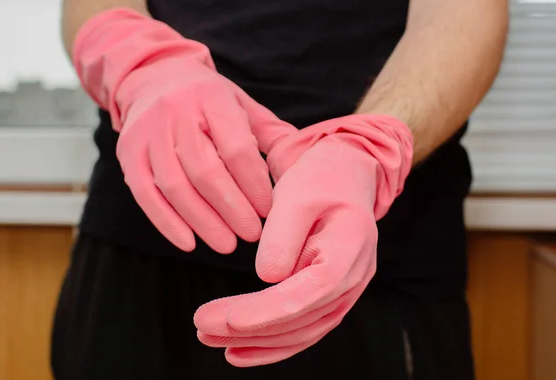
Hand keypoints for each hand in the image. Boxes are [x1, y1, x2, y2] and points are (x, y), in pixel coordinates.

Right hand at [73, 9, 294, 252]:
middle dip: (233, 210)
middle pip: (205, 172)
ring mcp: (147, 132)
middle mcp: (175, 111)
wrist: (154, 76)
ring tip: (227, 244)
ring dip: (203, 223)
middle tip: (252, 234)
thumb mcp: (240, 103)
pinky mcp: (127, 152)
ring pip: (175, 187)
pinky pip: (145, 194)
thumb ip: (268, 134)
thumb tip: (297, 171)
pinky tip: (189, 242)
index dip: (254, 186)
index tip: (268, 210)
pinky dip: (167, 223)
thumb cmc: (206, 98)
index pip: (237, 149)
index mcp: (211, 97)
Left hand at [194, 115, 412, 365]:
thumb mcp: (297, 194)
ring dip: (255, 340)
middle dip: (251, 328)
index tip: (229, 318)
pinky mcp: (327, 297)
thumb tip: (266, 278)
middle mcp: (353, 278)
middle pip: (302, 318)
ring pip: (300, 330)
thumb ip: (282, 236)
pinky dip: (270, 344)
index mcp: (350, 248)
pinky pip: (301, 328)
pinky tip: (236, 351)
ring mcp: (344, 292)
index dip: (270, 311)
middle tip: (202, 326)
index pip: (311, 291)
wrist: (344, 179)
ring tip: (209, 337)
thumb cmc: (320, 180)